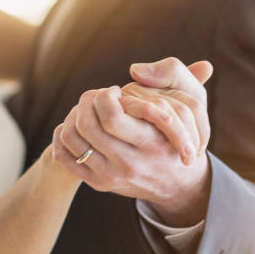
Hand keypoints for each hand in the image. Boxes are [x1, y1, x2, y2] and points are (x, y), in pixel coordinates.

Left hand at [51, 58, 213, 225]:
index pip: (111, 118)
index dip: (106, 96)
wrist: (179, 185)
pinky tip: (77, 126)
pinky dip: (62, 136)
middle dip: (87, 101)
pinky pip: (64, 157)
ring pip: (72, 138)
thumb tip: (135, 69)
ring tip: (88, 110)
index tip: (115, 91)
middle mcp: (130, 163)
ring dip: (73, 116)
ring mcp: (112, 176)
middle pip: (87, 126)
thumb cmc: (183, 137)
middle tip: (97, 96)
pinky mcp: (99, 184)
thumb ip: (173, 76)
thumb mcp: (192, 105)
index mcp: (151, 143)